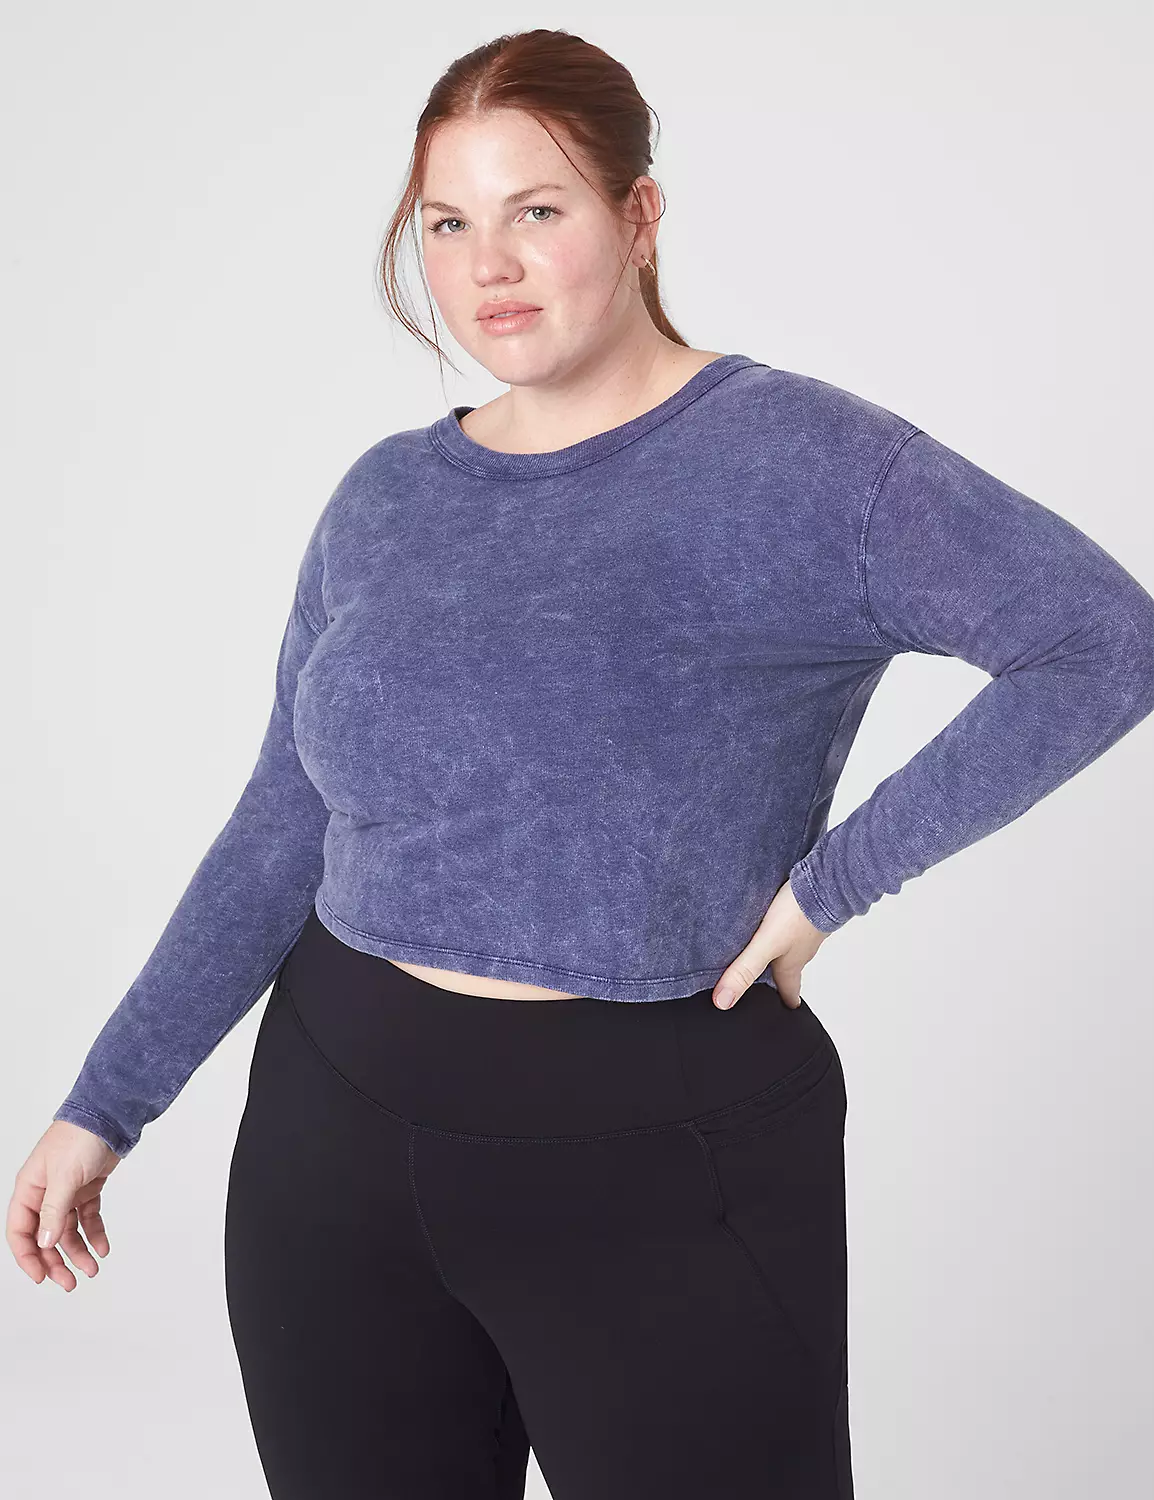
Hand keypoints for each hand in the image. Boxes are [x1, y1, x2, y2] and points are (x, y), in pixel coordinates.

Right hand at [7, 1120, 121, 1290]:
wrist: (110, 1114)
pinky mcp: (87, 1189)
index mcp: (29, 1189)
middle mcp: (45, 1193)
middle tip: (70, 1282)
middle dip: (56, 1261)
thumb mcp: (65, 1176)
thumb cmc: (80, 1137)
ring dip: (78, 1251)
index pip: (20, 1231)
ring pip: (67, 1231)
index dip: (28, 1257)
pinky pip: (88, 1218)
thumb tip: (46, 1243)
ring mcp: (67, 1192)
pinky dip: (95, 1233)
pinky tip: (103, 1247)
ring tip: (92, 1269)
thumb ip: (55, 1211)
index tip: (41, 1278)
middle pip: (45, 1237)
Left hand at [712, 876, 830, 1010]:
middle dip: (780, 978)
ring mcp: (806, 930)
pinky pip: (794, 925)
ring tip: (768, 950)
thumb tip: (723, 1001)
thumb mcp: (765, 946)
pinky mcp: (807, 911)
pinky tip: (776, 920)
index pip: (789, 990)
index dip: (786, 1001)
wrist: (826, 881)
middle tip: (774, 983)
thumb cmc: (798, 914)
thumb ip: (744, 970)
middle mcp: (801, 950)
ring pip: (792, 947)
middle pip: (790, 969)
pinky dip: (785, 928)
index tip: (786, 1009)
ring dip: (781, 951)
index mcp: (791, 964)